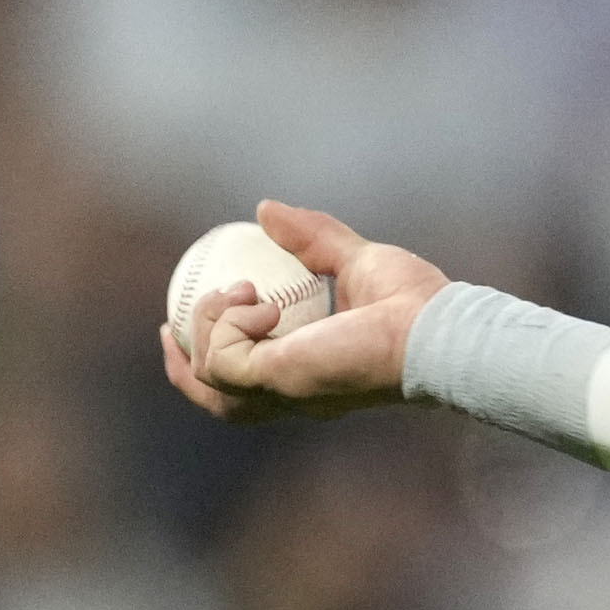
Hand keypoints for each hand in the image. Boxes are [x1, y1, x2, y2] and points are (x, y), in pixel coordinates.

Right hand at [158, 198, 443, 424]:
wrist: (437, 329)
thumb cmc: (414, 304)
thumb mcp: (354, 258)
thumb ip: (312, 237)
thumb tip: (266, 210)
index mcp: (310, 371)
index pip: (250, 378)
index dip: (214, 353)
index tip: (201, 312)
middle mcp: (295, 392)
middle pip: (218, 400)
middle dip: (185, 367)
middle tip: (172, 327)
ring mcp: (285, 391)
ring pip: (210, 377)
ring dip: (205, 330)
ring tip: (237, 293)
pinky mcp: (279, 380)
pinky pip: (222, 357)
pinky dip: (227, 324)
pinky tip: (257, 301)